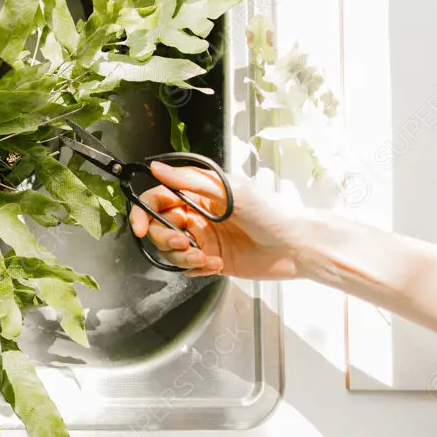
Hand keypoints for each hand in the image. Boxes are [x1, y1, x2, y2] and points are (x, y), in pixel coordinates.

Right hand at [129, 162, 310, 279]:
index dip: (144, 211)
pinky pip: (187, 267)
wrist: (296, 246)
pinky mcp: (210, 260)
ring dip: (181, 256)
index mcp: (198, 193)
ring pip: (170, 249)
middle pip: (158, 226)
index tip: (140, 226)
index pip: (158, 198)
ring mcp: (204, 238)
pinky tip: (214, 264)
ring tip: (202, 256)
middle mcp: (197, 214)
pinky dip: (195, 268)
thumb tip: (157, 168)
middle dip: (164, 237)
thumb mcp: (228, 190)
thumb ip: (189, 180)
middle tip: (183, 242)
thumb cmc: (271, 212)